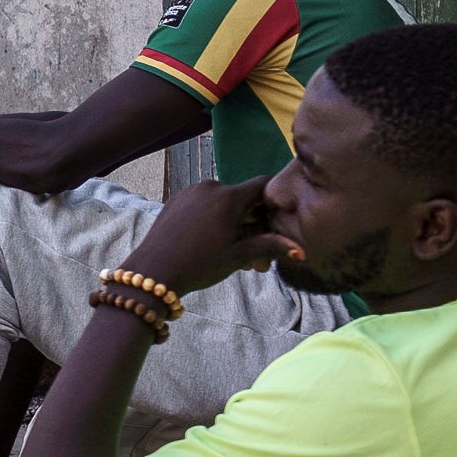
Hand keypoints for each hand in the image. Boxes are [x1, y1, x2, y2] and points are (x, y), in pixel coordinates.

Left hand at [124, 177, 278, 297]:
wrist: (154, 270)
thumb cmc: (200, 263)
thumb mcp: (239, 256)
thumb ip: (271, 247)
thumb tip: (302, 252)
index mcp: (228, 196)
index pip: (263, 185)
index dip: (273, 203)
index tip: (275, 225)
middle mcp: (210, 186)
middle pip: (243, 198)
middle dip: (253, 224)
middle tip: (256, 257)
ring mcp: (190, 191)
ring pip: (223, 203)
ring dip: (234, 224)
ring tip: (235, 254)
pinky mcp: (176, 199)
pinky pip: (204, 204)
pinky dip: (215, 219)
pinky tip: (214, 243)